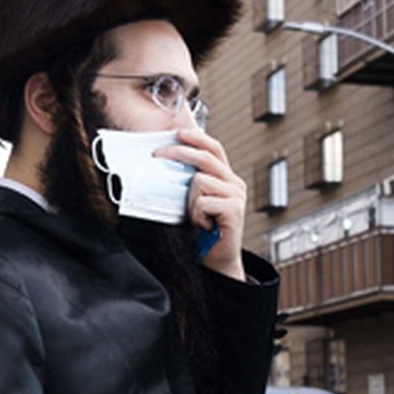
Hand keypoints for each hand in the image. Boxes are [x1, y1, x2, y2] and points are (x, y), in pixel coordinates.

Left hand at [158, 128, 246, 280]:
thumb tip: (168, 162)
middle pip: (205, 158)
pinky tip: (204, 225)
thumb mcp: (196, 202)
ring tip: (197, 218)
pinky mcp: (234, 210)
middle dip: (179, 153)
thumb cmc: (203, 232)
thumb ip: (192, 183)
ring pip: (200, 181)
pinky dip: (197, 215)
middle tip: (157, 155)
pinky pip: (203, 202)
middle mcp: (235, 184)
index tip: (178, 133)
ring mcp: (236, 196)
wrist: (218, 261)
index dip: (197, 138)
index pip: (215, 149)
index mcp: (227, 178)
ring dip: (190, 201)